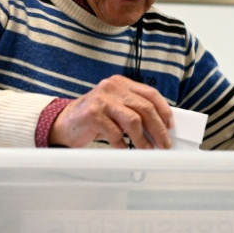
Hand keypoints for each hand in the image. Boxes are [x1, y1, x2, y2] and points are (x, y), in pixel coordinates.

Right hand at [48, 75, 173, 148]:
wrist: (62, 123)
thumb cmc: (94, 118)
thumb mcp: (115, 107)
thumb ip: (133, 110)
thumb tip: (161, 127)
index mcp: (121, 83)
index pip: (150, 93)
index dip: (164, 110)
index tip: (170, 125)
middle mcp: (112, 87)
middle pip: (145, 108)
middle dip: (158, 128)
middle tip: (164, 143)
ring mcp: (102, 99)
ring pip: (133, 120)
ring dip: (143, 139)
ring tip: (147, 149)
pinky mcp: (93, 114)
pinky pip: (115, 133)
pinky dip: (122, 144)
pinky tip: (123, 148)